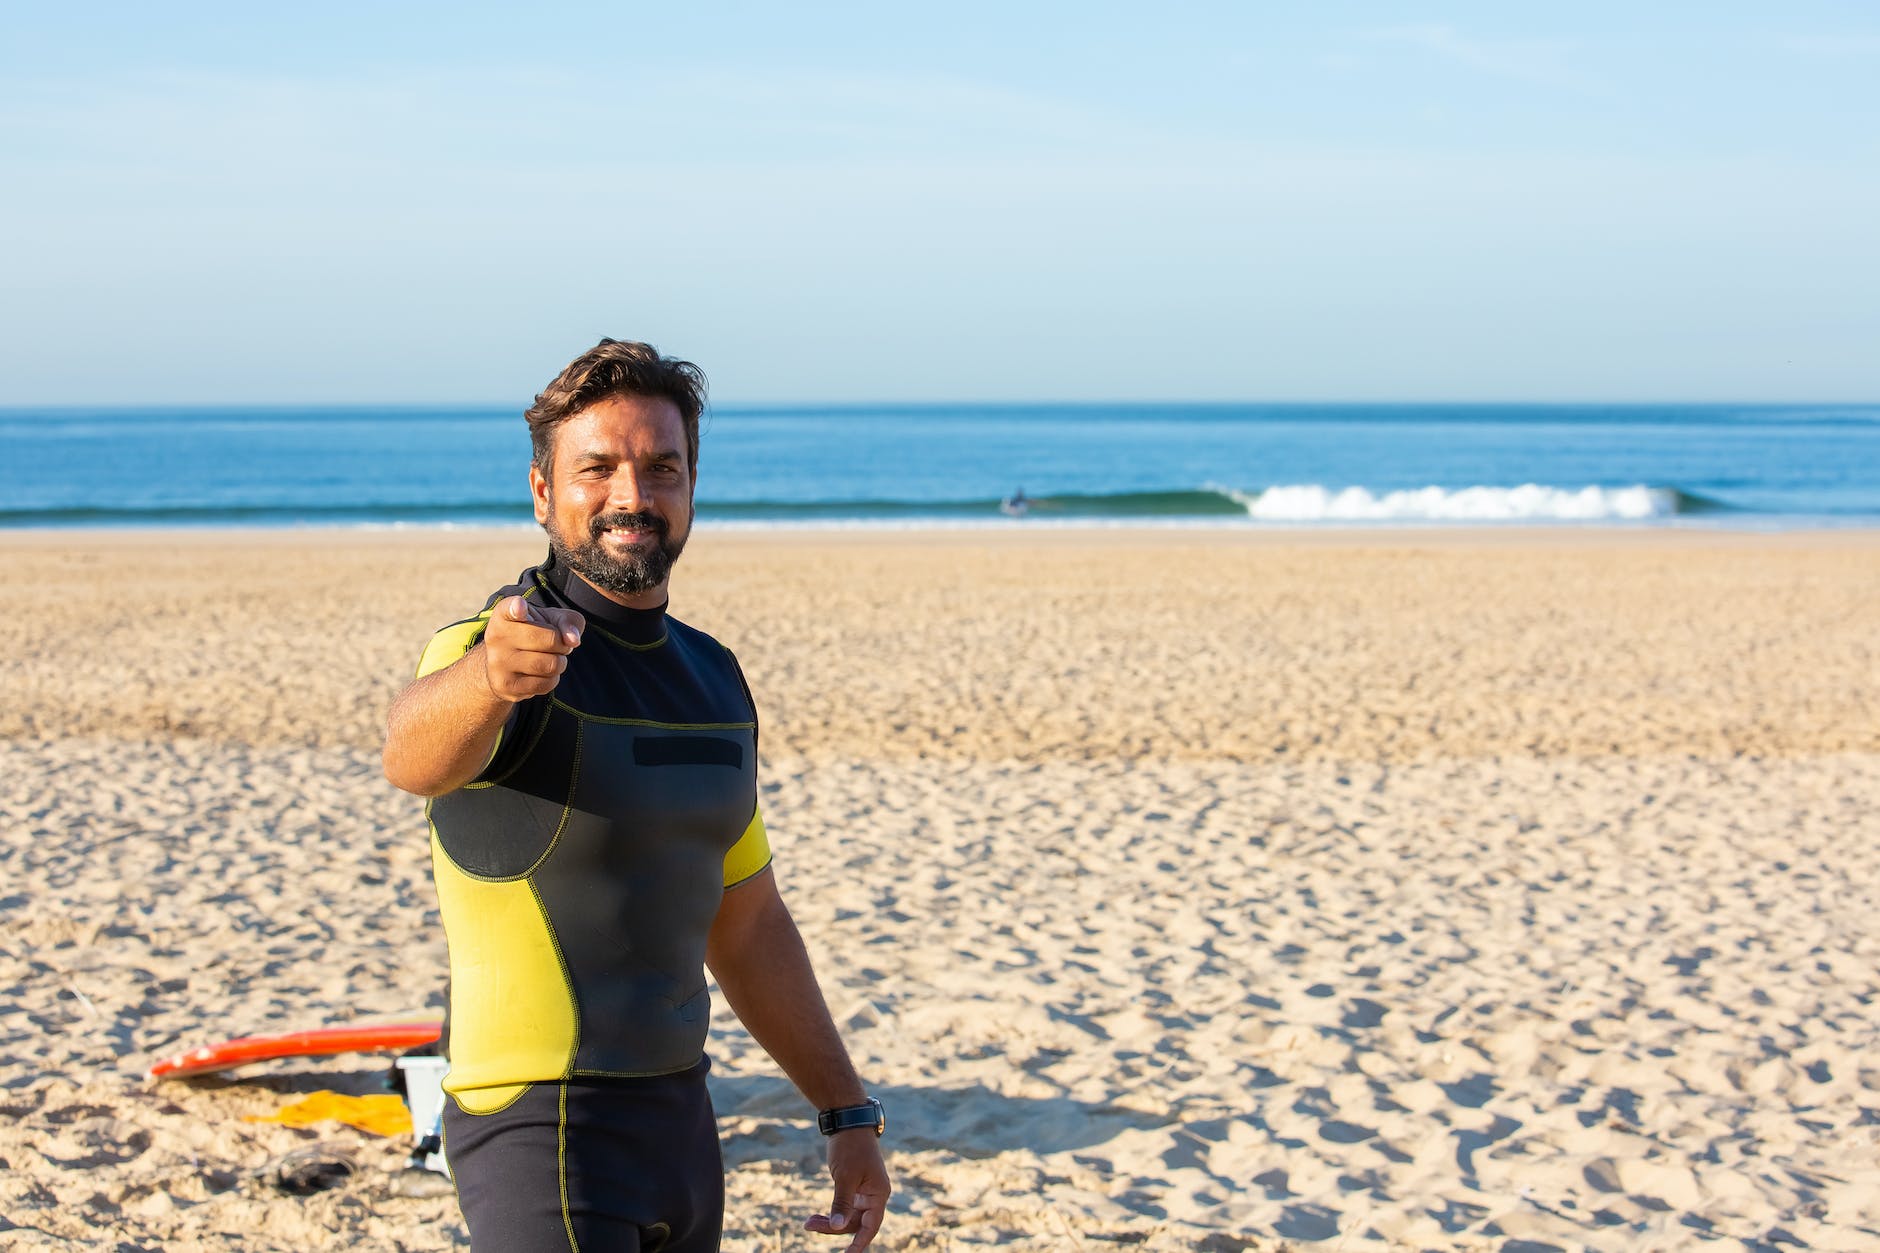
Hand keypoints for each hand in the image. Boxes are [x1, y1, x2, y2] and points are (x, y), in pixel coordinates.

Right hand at [480, 596, 583, 701]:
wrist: (504, 664)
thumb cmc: (534, 633)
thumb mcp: (551, 619)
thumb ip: (568, 621)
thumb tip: (573, 640)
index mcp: (504, 615)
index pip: (508, 608)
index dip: (517, 607)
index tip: (521, 607)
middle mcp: (495, 636)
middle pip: (550, 640)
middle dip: (562, 644)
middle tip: (555, 643)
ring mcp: (498, 662)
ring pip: (550, 664)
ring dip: (559, 662)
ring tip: (548, 658)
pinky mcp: (505, 685)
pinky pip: (546, 684)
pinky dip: (552, 679)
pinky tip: (541, 673)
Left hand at [805, 1130, 889, 1250]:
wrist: (847, 1121)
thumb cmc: (850, 1147)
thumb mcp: (844, 1177)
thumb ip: (842, 1203)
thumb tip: (838, 1228)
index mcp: (878, 1194)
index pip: (870, 1227)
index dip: (859, 1243)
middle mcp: (874, 1195)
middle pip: (855, 1223)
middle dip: (833, 1228)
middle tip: (809, 1225)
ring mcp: (864, 1192)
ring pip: (847, 1217)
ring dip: (829, 1221)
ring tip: (808, 1222)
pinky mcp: (854, 1187)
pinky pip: (844, 1207)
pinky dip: (831, 1212)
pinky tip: (816, 1217)